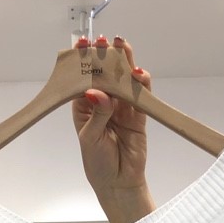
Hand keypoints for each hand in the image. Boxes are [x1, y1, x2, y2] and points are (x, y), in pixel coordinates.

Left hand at [72, 35, 155, 222]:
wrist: (118, 183)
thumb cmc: (97, 162)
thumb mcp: (89, 138)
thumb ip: (96, 114)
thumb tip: (98, 91)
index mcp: (85, 105)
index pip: (83, 78)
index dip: (83, 61)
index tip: (82, 44)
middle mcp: (104, 102)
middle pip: (105, 73)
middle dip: (105, 55)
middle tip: (104, 39)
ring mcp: (122, 107)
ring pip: (124, 79)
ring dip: (124, 62)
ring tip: (122, 45)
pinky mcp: (139, 114)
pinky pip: (141, 95)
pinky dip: (141, 83)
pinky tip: (138, 72)